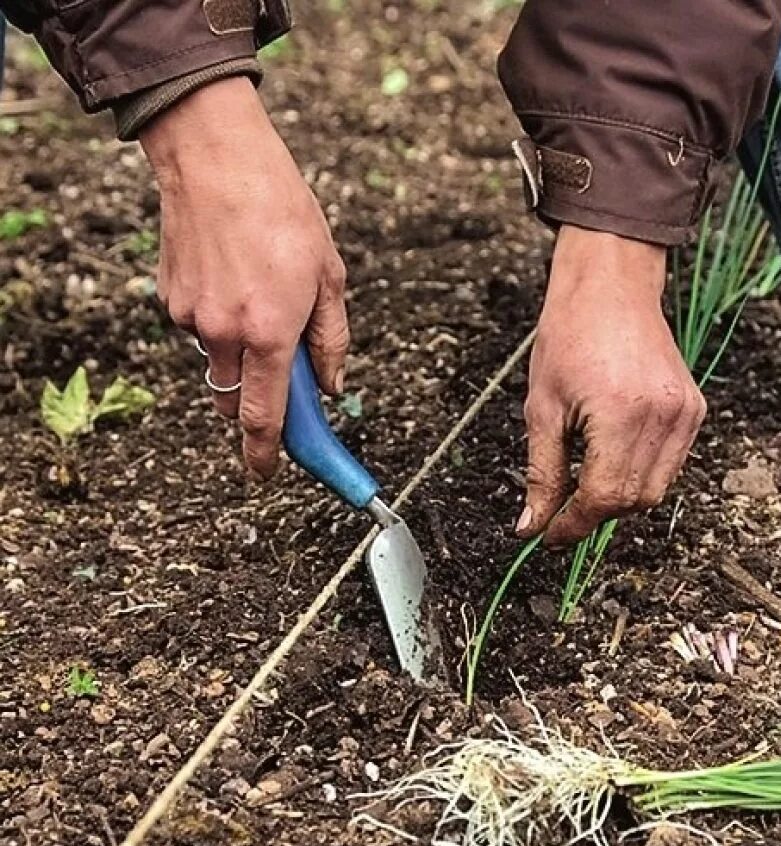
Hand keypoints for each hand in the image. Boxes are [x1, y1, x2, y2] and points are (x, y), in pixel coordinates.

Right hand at [141, 78, 348, 477]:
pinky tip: (234, 278)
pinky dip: (220, 322)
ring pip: (218, 365)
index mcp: (269, 334)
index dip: (267, 455)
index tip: (267, 474)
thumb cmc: (281, 211)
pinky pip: (200, 332)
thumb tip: (332, 387)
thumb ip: (331, 342)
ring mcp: (191, 319)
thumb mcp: (329, 277)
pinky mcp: (170, 301)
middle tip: (282, 369)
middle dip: (257, 402)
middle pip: (235, 402)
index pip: (264, 418)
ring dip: (242, 353)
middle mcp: (224, 335)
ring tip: (261, 293)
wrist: (216, 158)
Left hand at [517, 227, 705, 547]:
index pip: (603, 498)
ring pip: (655, 490)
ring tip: (587, 476)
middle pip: (632, 501)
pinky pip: (670, 465)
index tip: (550, 533)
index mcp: (621, 414)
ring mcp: (685, 414)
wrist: (610, 287)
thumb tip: (532, 527)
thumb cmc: (570, 335)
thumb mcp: (542, 408)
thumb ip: (542, 473)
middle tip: (563, 508)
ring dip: (619, 498)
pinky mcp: (694, 409)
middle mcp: (663, 417)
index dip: (573, 524)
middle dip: (595, 514)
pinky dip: (641, 474)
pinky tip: (614, 455)